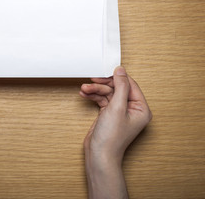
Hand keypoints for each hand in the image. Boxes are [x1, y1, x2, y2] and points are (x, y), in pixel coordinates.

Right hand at [80, 66, 151, 197]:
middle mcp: (132, 110)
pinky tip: (85, 94)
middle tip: (91, 81)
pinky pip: (102, 100)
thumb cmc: (111, 138)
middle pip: (117, 88)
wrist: (99, 155)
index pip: (130, 85)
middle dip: (102, 85)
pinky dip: (93, 96)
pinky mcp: (108, 115)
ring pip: (107, 93)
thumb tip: (121, 71)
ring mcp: (119, 112)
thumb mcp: (117, 107)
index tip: (104, 72)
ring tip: (84, 89)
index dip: (116, 78)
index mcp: (141, 108)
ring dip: (95, 90)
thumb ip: (120, 87)